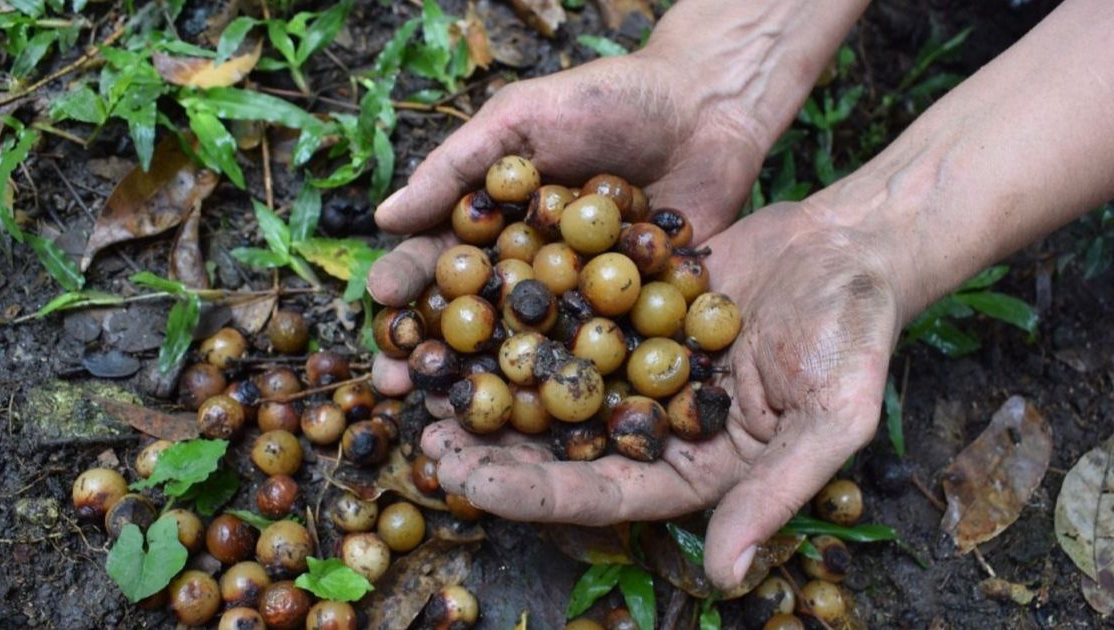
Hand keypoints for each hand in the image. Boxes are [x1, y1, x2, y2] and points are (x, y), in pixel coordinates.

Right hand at [367, 51, 770, 396]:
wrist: (709, 105)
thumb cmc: (608, 99)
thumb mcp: (523, 118)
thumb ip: (457, 166)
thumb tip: (383, 217)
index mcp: (496, 222)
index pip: (440, 257)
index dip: (407, 280)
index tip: (380, 301)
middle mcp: (532, 266)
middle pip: (475, 316)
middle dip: (433, 350)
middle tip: (396, 383)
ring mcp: (583, 296)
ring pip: (530, 347)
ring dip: (491, 382)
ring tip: (456, 412)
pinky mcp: (636, 315)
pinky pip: (604, 352)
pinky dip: (578, 383)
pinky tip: (546, 420)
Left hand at [419, 200, 900, 589]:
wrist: (853, 246)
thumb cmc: (856, 335)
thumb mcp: (829, 418)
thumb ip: (775, 494)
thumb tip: (726, 577)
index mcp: (695, 468)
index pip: (603, 493)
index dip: (535, 493)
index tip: (470, 484)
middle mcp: (656, 426)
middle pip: (563, 448)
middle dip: (494, 450)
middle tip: (427, 442)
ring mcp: (638, 368)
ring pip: (552, 388)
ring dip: (493, 390)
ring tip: (426, 386)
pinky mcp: (628, 312)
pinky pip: (566, 321)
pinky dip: (520, 322)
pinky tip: (467, 313)